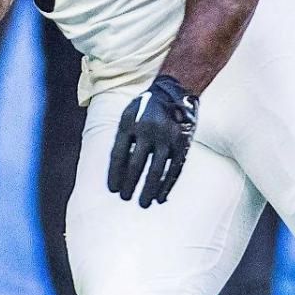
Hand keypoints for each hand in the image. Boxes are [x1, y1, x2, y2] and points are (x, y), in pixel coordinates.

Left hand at [108, 75, 199, 207]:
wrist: (173, 90)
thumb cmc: (145, 108)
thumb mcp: (128, 116)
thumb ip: (123, 139)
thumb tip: (116, 171)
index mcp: (130, 123)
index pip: (118, 154)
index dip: (114, 174)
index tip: (113, 190)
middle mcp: (148, 129)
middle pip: (135, 165)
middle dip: (129, 184)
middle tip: (125, 198)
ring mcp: (166, 136)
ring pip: (155, 170)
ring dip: (148, 190)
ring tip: (143, 203)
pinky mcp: (182, 142)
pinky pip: (174, 169)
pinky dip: (167, 185)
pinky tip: (161, 198)